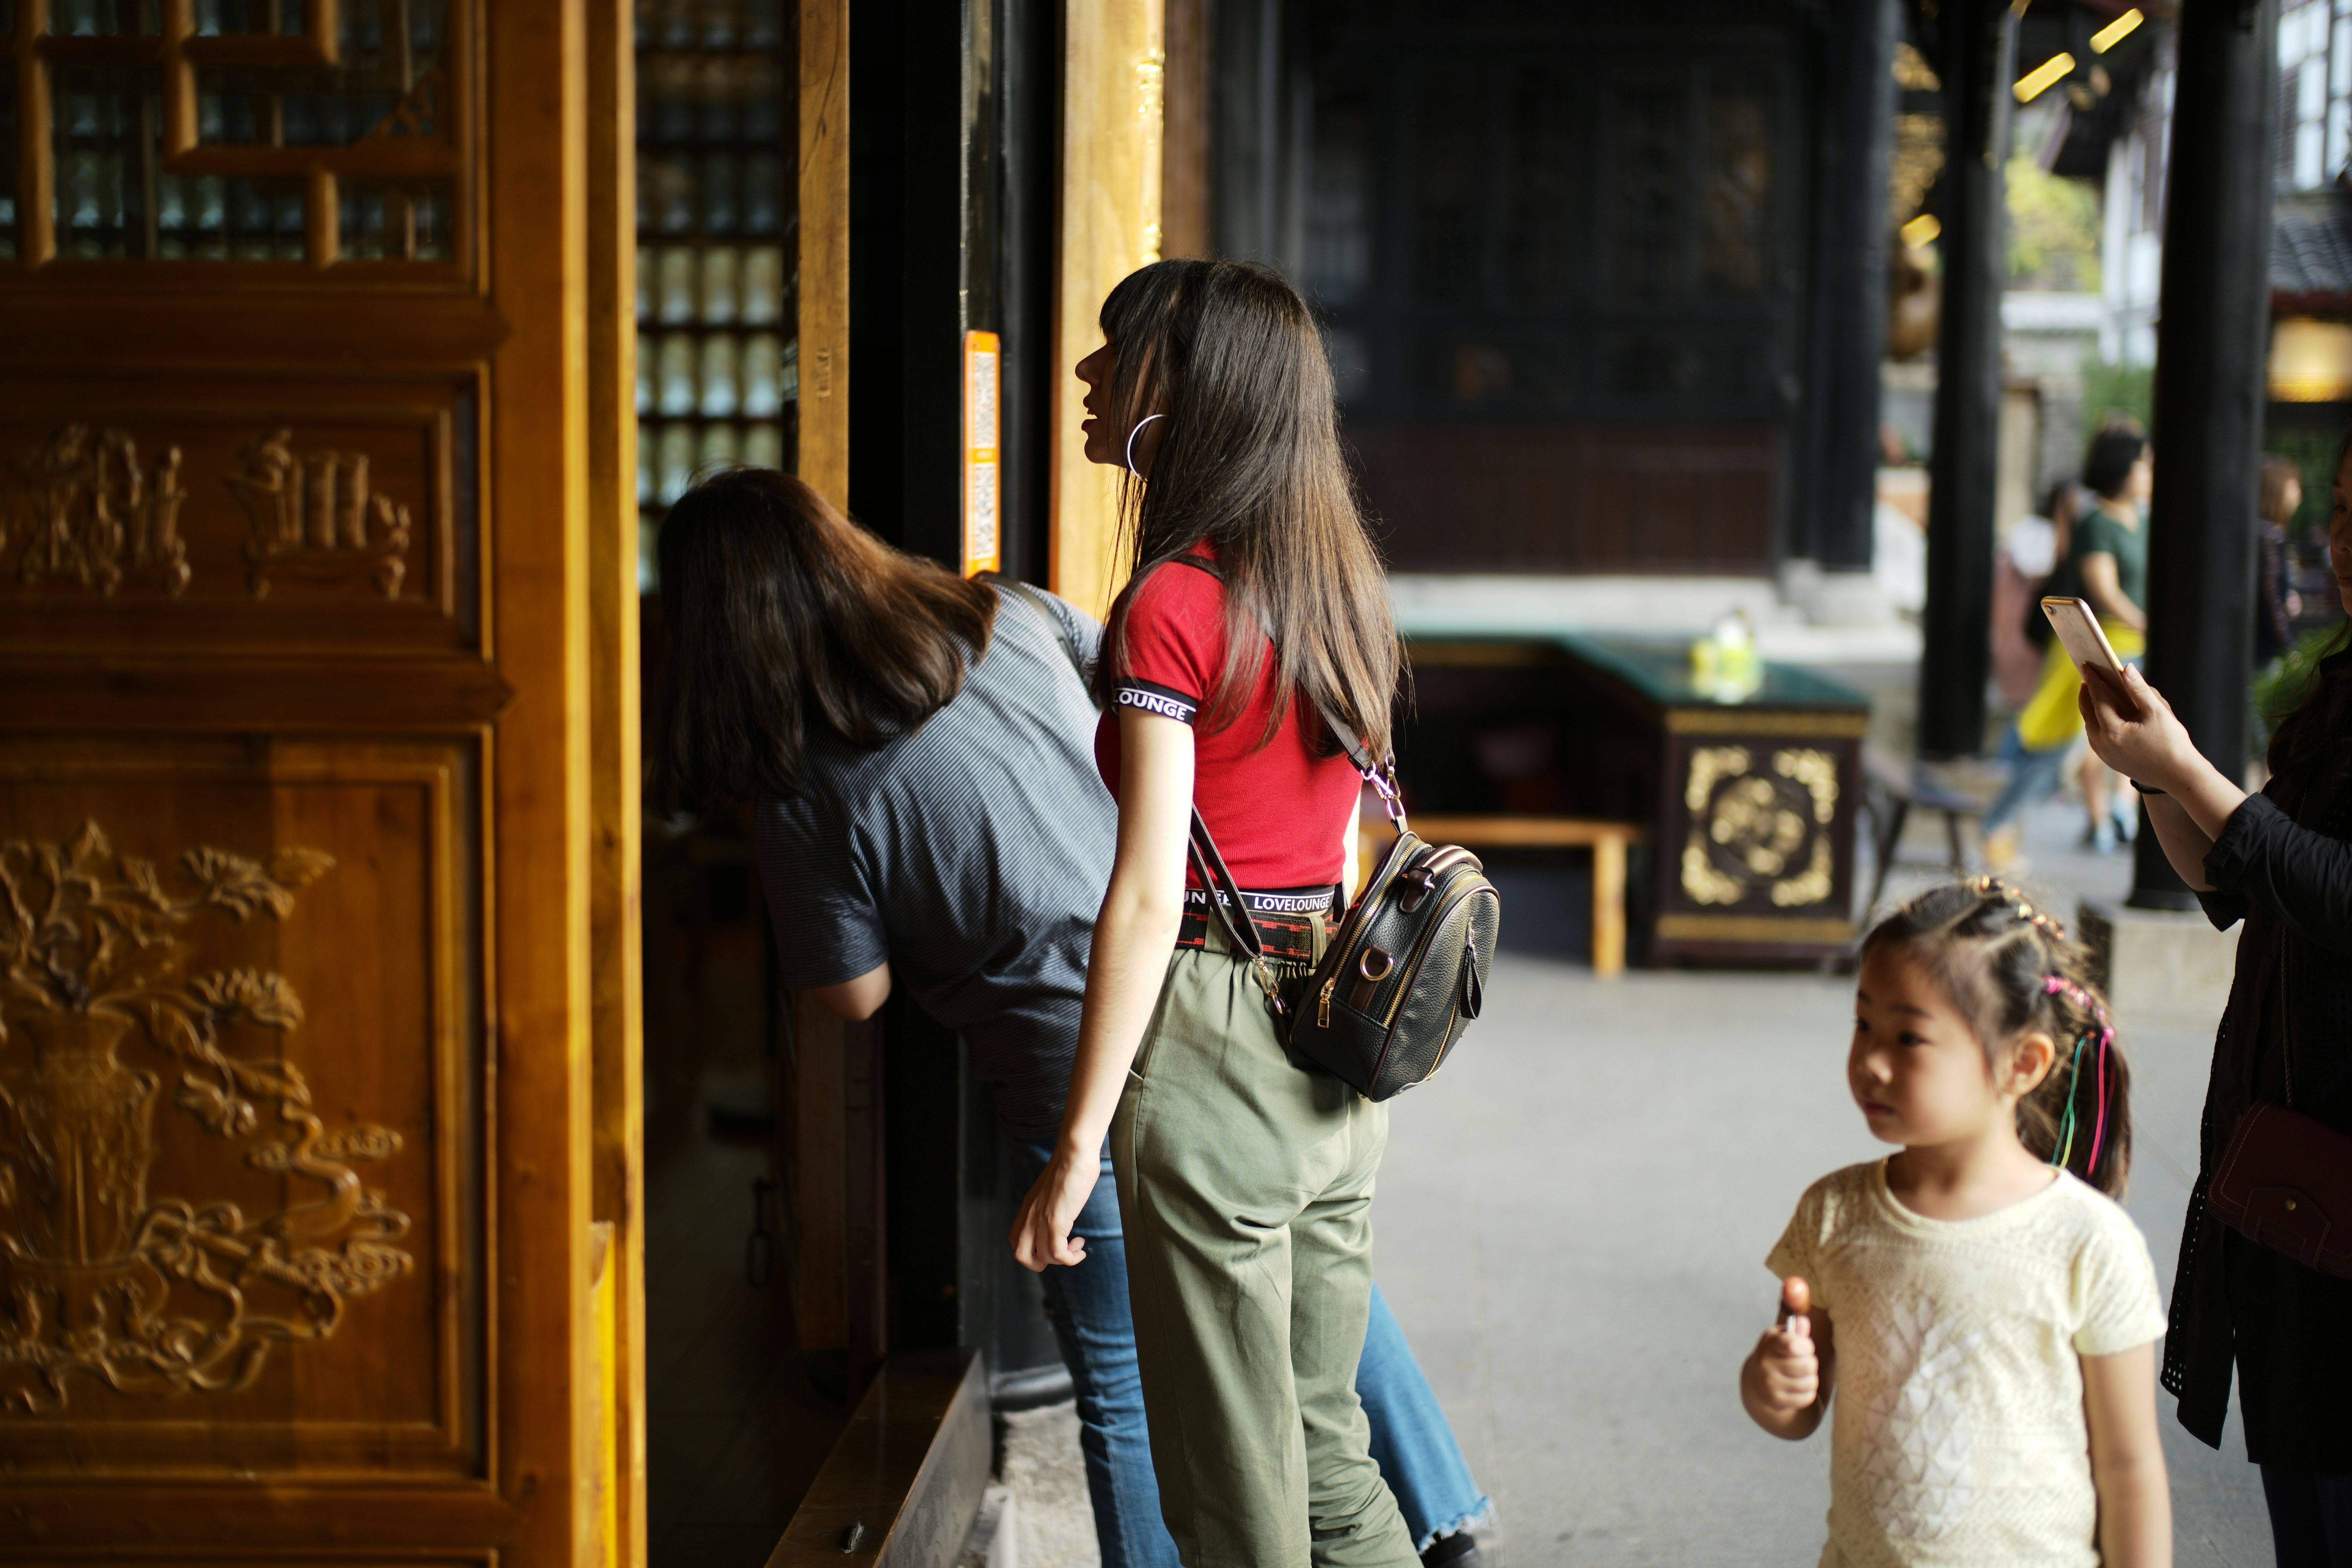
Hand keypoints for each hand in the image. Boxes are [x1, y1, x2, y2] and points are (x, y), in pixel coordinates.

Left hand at [1009, 1147, 1097, 1271]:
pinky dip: (1071, 1258)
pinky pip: (1058, 1254)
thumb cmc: (1070, 1167)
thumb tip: (1061, 1212)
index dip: (1031, 1251)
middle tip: (1060, 1254)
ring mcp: (1041, 1220)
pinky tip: (1081, 1247)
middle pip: (1020, 1255)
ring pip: (1043, 1258)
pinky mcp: (1055, 1221)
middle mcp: (1029, 1216)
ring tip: (1078, 1247)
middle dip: (1040, 1264)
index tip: (1052, 1243)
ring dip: (1064, 1260)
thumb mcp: (1053, 1190)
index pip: (1015, 1241)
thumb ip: (1050, 1204)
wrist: (1074, 1153)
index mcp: (1028, 1209)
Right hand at [1751, 1276, 1820, 1413]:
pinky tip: (1795, 1389)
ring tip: (1798, 1375)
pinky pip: (1807, 1397)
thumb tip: (1797, 1284)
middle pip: (1808, 1365)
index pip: (1794, 1344)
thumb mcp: (1787, 1332)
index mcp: (1769, 1340)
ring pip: (1809, 1382)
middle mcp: (1764, 1362)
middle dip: (1810, 1363)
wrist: (1760, 1384)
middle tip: (1800, 1362)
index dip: (1806, 1347)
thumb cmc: (1782, 1353)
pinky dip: (1806, 1394)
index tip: (1803, 1347)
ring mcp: (1768, 1383)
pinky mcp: (1775, 1401)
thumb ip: (1795, 1310)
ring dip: (1809, 1379)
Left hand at [2078, 664, 2198, 791]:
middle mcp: (2103, 744)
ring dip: (2090, 710)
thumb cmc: (2173, 743)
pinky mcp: (2110, 762)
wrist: (2180, 777)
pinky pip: (2096, 739)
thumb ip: (2140, 689)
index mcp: (2113, 731)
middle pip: (2088, 714)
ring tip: (2093, 695)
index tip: (2087, 666)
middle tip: (2087, 678)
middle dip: (2086, 695)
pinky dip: (2096, 724)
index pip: (2098, 699)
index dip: (2093, 681)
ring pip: (2090, 727)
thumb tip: (2126, 668)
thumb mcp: (2158, 712)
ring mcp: (2105, 755)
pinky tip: (2102, 717)